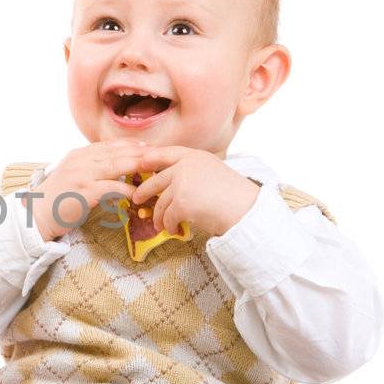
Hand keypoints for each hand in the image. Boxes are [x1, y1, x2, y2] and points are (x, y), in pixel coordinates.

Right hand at [29, 139, 151, 239]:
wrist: (37, 214)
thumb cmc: (57, 198)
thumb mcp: (73, 175)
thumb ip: (91, 167)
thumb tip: (114, 165)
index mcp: (79, 155)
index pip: (109, 145)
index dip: (130, 144)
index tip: (147, 146)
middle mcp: (81, 161)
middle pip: (116, 152)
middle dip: (139, 152)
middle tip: (159, 154)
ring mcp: (82, 176)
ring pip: (116, 165)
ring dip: (137, 165)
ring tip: (154, 168)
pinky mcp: (83, 193)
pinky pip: (110, 187)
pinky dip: (126, 188)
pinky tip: (138, 192)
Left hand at [130, 146, 261, 237]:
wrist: (247, 210)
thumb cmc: (234, 196)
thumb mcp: (213, 172)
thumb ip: (192, 172)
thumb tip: (171, 183)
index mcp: (196, 156)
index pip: (168, 153)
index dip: (151, 157)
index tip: (141, 163)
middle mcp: (186, 166)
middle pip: (156, 180)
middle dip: (144, 191)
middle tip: (136, 198)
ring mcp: (182, 183)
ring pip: (160, 203)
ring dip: (159, 217)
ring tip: (162, 226)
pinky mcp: (181, 202)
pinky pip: (167, 216)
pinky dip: (169, 226)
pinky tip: (174, 230)